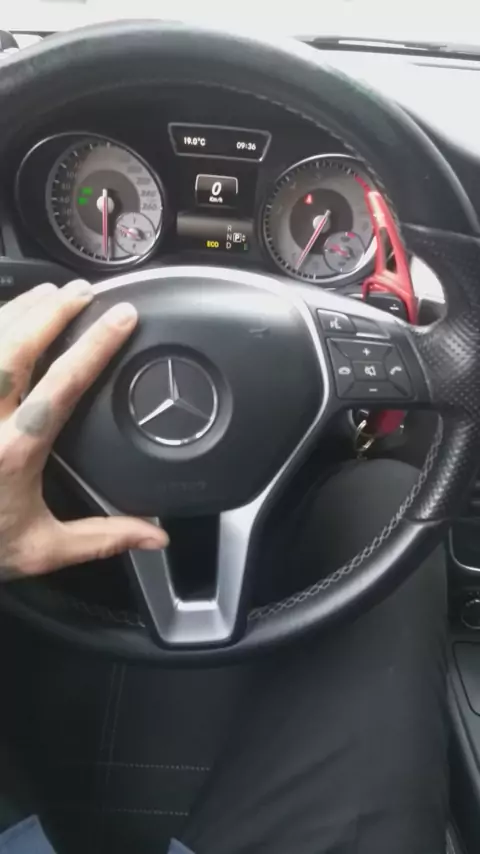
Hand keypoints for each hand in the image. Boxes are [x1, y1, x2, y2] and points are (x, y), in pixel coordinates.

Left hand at [0, 280, 168, 581]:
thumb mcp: (42, 549)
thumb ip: (101, 537)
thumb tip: (156, 537)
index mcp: (14, 451)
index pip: (63, 383)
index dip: (96, 344)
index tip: (122, 317)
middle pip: (17, 346)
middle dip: (54, 311)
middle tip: (83, 292)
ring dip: (20, 310)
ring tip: (49, 293)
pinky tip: (5, 318)